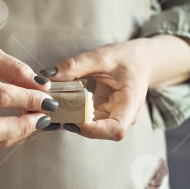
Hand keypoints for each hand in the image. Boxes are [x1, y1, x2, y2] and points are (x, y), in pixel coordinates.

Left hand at [44, 35, 189, 140]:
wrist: (141, 60)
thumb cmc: (128, 58)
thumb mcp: (103, 56)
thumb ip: (76, 65)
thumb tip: (48, 74)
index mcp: (130, 104)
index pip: (115, 129)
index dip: (93, 130)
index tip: (72, 121)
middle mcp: (122, 117)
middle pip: (98, 131)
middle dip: (74, 124)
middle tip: (52, 111)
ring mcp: (111, 118)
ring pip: (89, 128)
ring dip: (69, 120)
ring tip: (51, 107)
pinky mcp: (102, 115)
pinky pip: (85, 119)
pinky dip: (70, 113)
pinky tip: (57, 104)